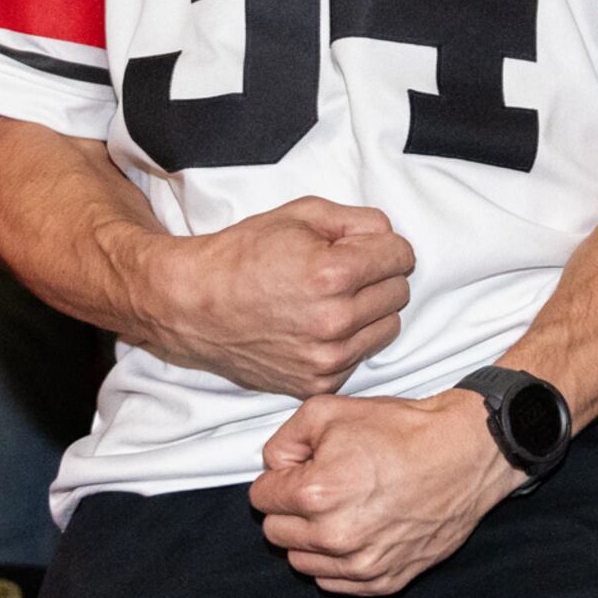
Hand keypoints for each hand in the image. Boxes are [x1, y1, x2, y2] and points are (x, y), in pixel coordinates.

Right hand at [130, 197, 413, 399]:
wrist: (194, 306)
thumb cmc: (243, 256)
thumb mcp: (300, 215)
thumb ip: (359, 221)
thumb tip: (392, 239)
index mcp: (333, 274)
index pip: (403, 256)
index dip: (385, 246)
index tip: (362, 248)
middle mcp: (335, 322)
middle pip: (399, 293)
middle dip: (379, 277)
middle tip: (343, 271)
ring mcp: (326, 358)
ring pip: (388, 328)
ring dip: (369, 311)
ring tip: (330, 299)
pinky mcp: (318, 382)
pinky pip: (361, 356)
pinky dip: (349, 340)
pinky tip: (316, 325)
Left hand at [249, 390, 519, 597]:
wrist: (464, 453)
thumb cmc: (402, 431)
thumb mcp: (329, 411)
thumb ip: (283, 441)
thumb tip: (273, 469)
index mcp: (316, 492)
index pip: (261, 498)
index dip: (278, 478)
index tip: (302, 470)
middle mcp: (335, 535)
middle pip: (276, 533)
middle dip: (290, 509)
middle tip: (321, 488)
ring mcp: (362, 563)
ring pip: (301, 562)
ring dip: (310, 538)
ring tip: (341, 509)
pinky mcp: (385, 580)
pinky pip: (334, 583)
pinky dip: (336, 561)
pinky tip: (357, 531)